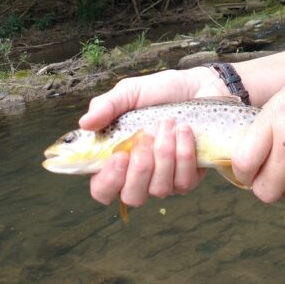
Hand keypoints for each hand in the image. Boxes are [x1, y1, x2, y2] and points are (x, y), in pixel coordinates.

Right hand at [81, 67, 228, 210]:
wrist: (199, 86)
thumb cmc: (161, 92)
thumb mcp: (130, 92)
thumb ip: (106, 106)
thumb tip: (84, 123)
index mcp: (117, 158)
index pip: (102, 189)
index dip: (108, 181)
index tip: (119, 155)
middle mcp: (139, 176)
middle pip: (131, 197)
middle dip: (140, 168)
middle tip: (146, 134)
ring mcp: (165, 180)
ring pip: (159, 189)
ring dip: (164, 154)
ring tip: (168, 123)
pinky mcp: (189, 178)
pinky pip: (184, 181)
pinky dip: (184, 154)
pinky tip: (185, 130)